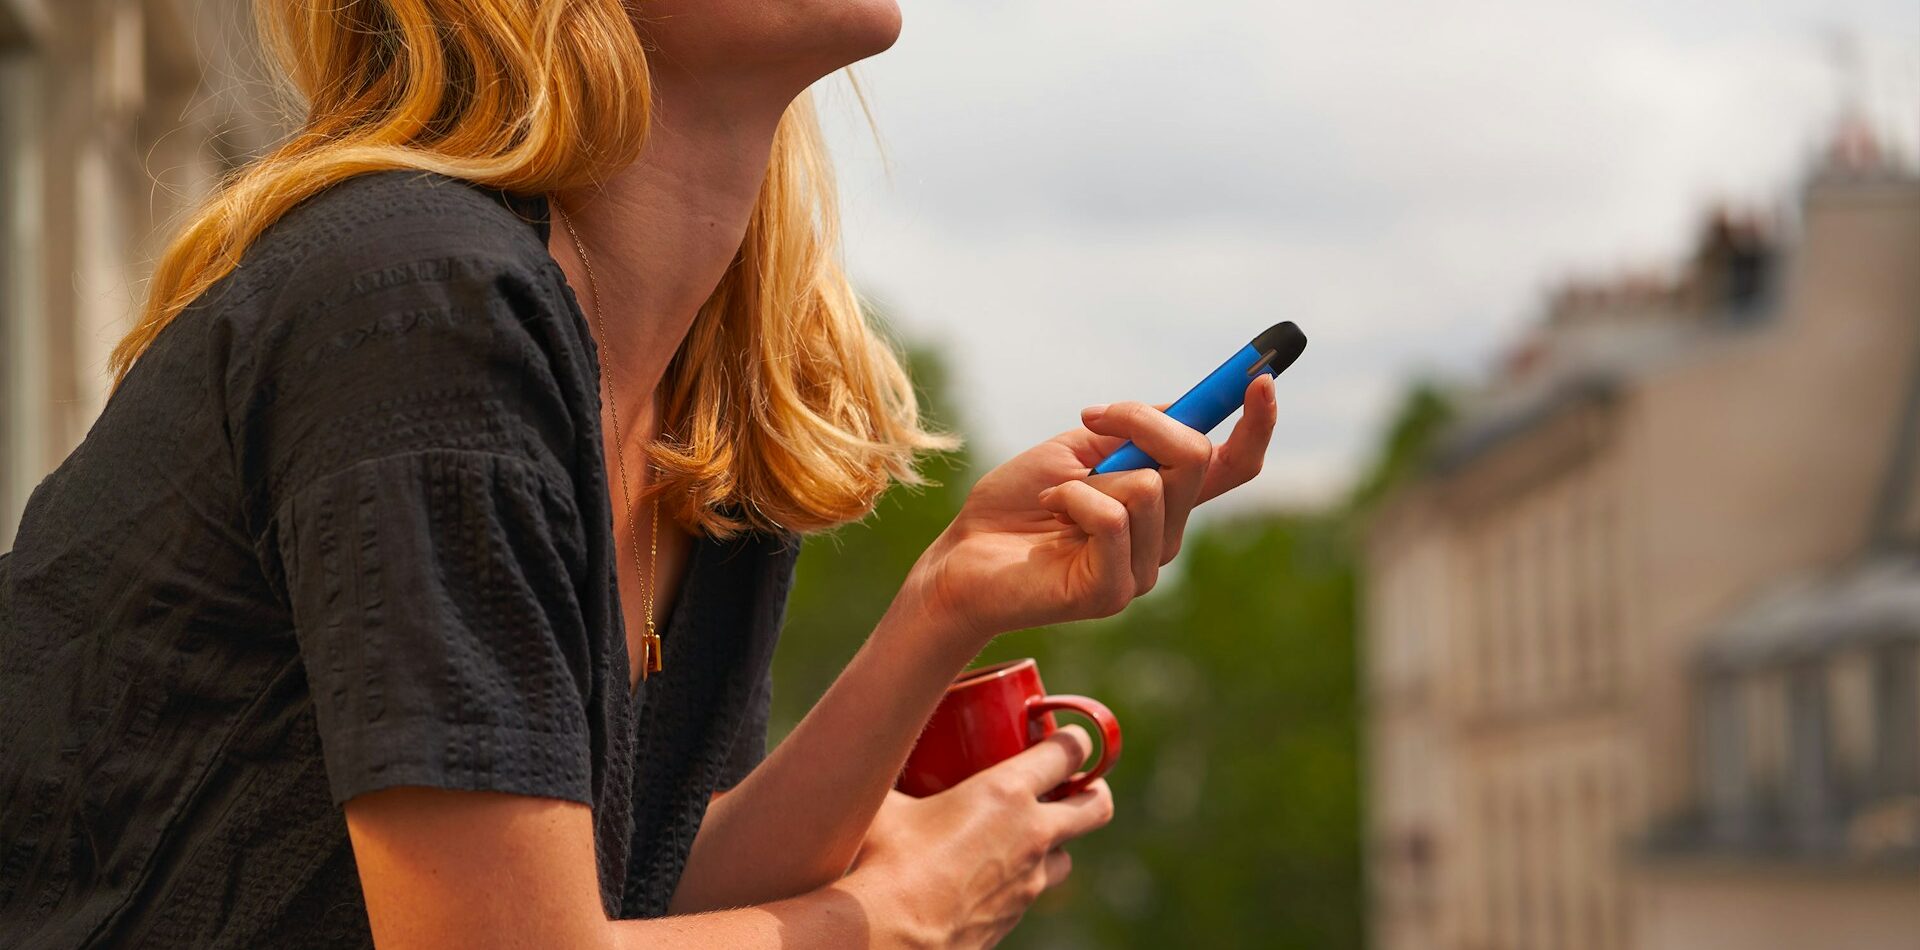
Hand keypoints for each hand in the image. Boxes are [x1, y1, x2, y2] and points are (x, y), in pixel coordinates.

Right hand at [845, 728, 1116, 948]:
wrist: (893, 936)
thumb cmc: (886, 862)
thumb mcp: (887, 803)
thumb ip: (889, 775)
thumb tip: (870, 756)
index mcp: (1007, 793)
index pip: (1068, 754)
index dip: (1075, 740)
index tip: (1067, 737)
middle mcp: (1032, 834)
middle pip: (1096, 805)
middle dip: (1092, 790)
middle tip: (1069, 783)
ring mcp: (1030, 881)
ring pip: (1068, 855)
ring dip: (1056, 841)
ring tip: (1025, 832)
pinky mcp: (1016, 915)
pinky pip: (1034, 890)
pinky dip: (1024, 877)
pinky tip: (992, 873)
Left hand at [908, 375, 1277, 646]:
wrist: (960, 558)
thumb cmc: (1013, 506)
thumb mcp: (1073, 451)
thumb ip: (1128, 435)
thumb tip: (1180, 409)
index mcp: (1163, 502)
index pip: (1232, 466)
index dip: (1255, 425)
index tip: (1260, 377)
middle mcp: (1164, 537)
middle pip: (1193, 458)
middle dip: (1142, 422)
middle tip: (1090, 417)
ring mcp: (1142, 569)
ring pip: (1150, 487)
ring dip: (1089, 476)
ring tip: (1053, 498)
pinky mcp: (1112, 590)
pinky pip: (1111, 518)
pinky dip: (1072, 499)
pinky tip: (1050, 514)